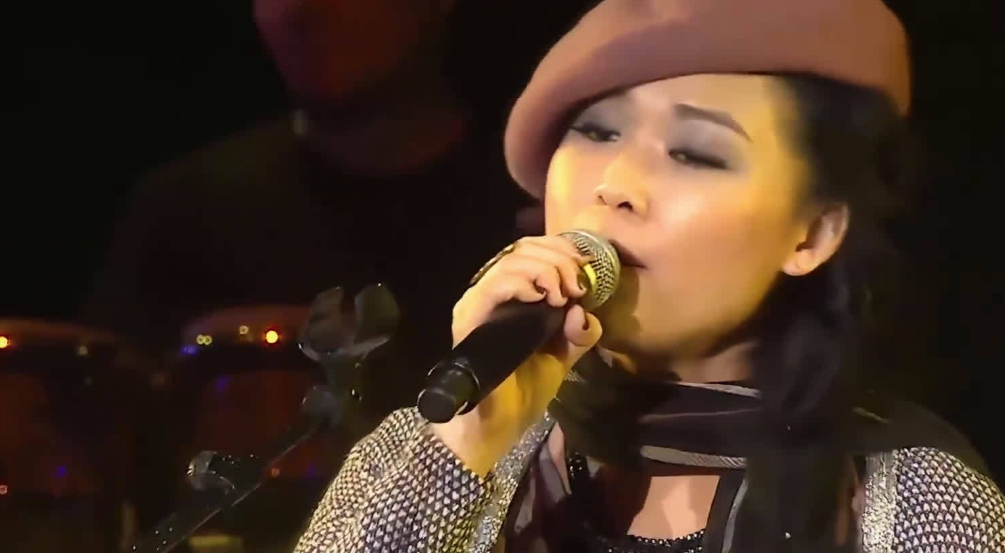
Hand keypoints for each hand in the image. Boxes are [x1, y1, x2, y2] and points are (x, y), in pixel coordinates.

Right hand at [432, 236, 602, 474]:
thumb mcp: (563, 356)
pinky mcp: (470, 319)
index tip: (585, 269)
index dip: (562, 249)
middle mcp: (490, 292)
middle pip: (522, 248)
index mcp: (512, 295)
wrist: (497, 427)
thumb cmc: (522, 391)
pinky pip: (494, 287)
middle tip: (576, 284)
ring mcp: (477, 303)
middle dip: (558, 258)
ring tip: (562, 294)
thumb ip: (578, 333)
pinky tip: (543, 298)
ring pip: (510, 262)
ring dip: (545, 270)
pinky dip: (523, 283)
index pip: (532, 250)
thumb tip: (582, 311)